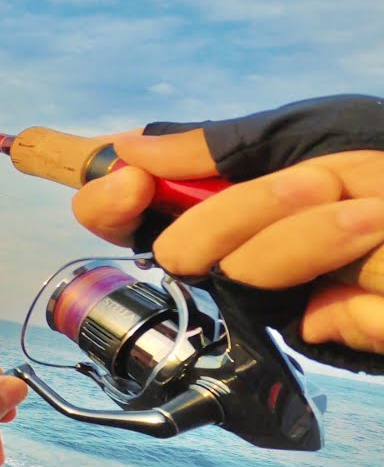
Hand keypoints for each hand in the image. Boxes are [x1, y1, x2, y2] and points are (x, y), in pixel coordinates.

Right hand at [71, 96, 383, 353]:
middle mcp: (234, 248)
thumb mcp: (300, 133)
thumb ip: (216, 146)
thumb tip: (128, 149)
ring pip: (248, 284)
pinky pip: (325, 324)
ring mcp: (276, 295)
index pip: (125, 209)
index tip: (132, 183)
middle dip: (241, 215)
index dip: (109, 201)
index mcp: (217, 196)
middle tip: (315, 185)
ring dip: (314, 241)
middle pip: (178, 252)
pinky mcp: (328, 333)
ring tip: (375, 217)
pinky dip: (367, 304)